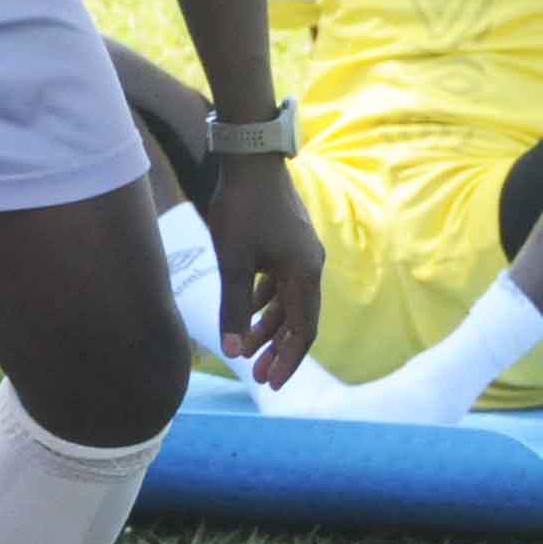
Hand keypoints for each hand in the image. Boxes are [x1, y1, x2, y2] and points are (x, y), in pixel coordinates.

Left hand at [204, 154, 323, 386]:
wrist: (250, 158)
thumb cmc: (241, 208)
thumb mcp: (232, 262)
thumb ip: (234, 307)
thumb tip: (232, 351)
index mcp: (305, 274)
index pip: (302, 330)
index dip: (287, 360)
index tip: (269, 384)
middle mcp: (310, 266)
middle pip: (298, 320)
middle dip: (276, 350)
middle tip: (256, 376)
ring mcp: (299, 253)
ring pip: (287, 301)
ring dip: (268, 326)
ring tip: (246, 350)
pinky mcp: (286, 242)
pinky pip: (280, 282)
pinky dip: (265, 301)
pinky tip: (248, 313)